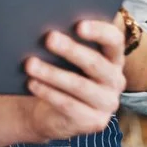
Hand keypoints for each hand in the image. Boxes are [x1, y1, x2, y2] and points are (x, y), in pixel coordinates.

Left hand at [23, 19, 125, 140]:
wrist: (50, 111)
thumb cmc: (58, 72)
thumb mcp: (63, 56)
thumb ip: (64, 40)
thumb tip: (48, 29)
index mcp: (113, 57)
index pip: (114, 40)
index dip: (99, 31)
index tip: (78, 25)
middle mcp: (116, 80)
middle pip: (95, 63)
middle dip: (71, 50)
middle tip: (48, 38)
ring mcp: (108, 103)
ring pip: (80, 85)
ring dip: (52, 73)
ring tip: (30, 63)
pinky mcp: (95, 121)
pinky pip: (69, 105)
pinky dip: (48, 93)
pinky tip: (31, 83)